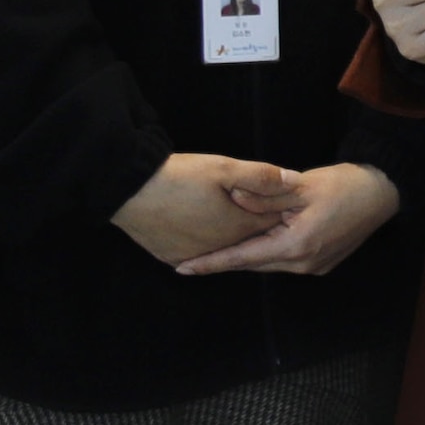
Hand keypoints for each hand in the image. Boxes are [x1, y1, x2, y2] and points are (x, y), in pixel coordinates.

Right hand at [112, 151, 299, 265]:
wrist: (129, 191)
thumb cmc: (178, 177)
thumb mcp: (223, 167)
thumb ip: (262, 176)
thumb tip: (295, 181)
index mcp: (238, 227)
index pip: (271, 222)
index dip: (279, 208)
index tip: (287, 199)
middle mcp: (219, 248)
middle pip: (248, 238)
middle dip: (257, 223)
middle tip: (261, 207)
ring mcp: (194, 255)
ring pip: (222, 246)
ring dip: (230, 234)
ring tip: (226, 213)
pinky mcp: (172, 256)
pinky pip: (198, 252)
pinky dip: (205, 242)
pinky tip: (203, 227)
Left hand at [171, 161, 401, 276]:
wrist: (384, 192)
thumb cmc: (344, 184)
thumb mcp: (302, 185)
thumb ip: (265, 195)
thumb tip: (232, 200)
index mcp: (296, 245)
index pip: (243, 258)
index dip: (212, 263)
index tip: (182, 268)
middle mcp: (302, 264)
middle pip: (254, 263)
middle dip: (226, 259)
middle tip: (193, 256)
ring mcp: (313, 267)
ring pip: (269, 263)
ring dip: (248, 255)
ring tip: (220, 248)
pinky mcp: (321, 265)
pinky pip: (285, 261)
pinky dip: (268, 253)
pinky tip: (258, 241)